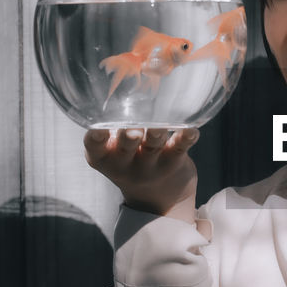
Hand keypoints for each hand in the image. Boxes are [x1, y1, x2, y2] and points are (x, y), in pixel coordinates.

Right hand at [84, 128, 199, 221]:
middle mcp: (125, 163)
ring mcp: (151, 166)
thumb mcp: (114, 153)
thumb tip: (117, 88)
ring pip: (152, 147)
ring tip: (159, 127)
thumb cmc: (130, 161)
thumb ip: (114, 129)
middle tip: (132, 129)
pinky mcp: (174, 162)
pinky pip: (180, 148)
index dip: (94, 138)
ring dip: (155, 135)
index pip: (95, 147)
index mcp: (105, 157)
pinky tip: (191, 130)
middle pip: (125, 148)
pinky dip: (186, 138)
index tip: (97, 129)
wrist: (159, 199)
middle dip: (128, 137)